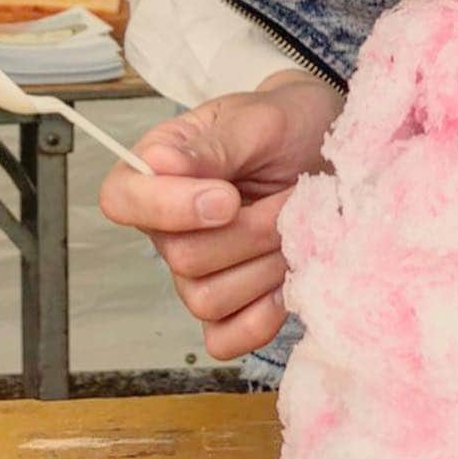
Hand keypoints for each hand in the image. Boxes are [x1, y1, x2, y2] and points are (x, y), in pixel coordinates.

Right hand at [99, 71, 342, 359]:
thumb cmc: (292, 126)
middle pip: (182, 258)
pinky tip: (288, 285)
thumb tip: (159, 162)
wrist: (335, 151)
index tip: (228, 198)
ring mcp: (202, 270)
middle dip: (250, 232)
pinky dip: (259, 319)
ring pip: (207, 300)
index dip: (169, 209)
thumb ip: (214, 146)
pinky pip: (225, 337)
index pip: (122, 201)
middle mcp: (171, 225)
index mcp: (161, 170)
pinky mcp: (236, 303)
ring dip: (265, 266)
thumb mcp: (259, 121)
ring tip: (297, 230)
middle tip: (289, 200)